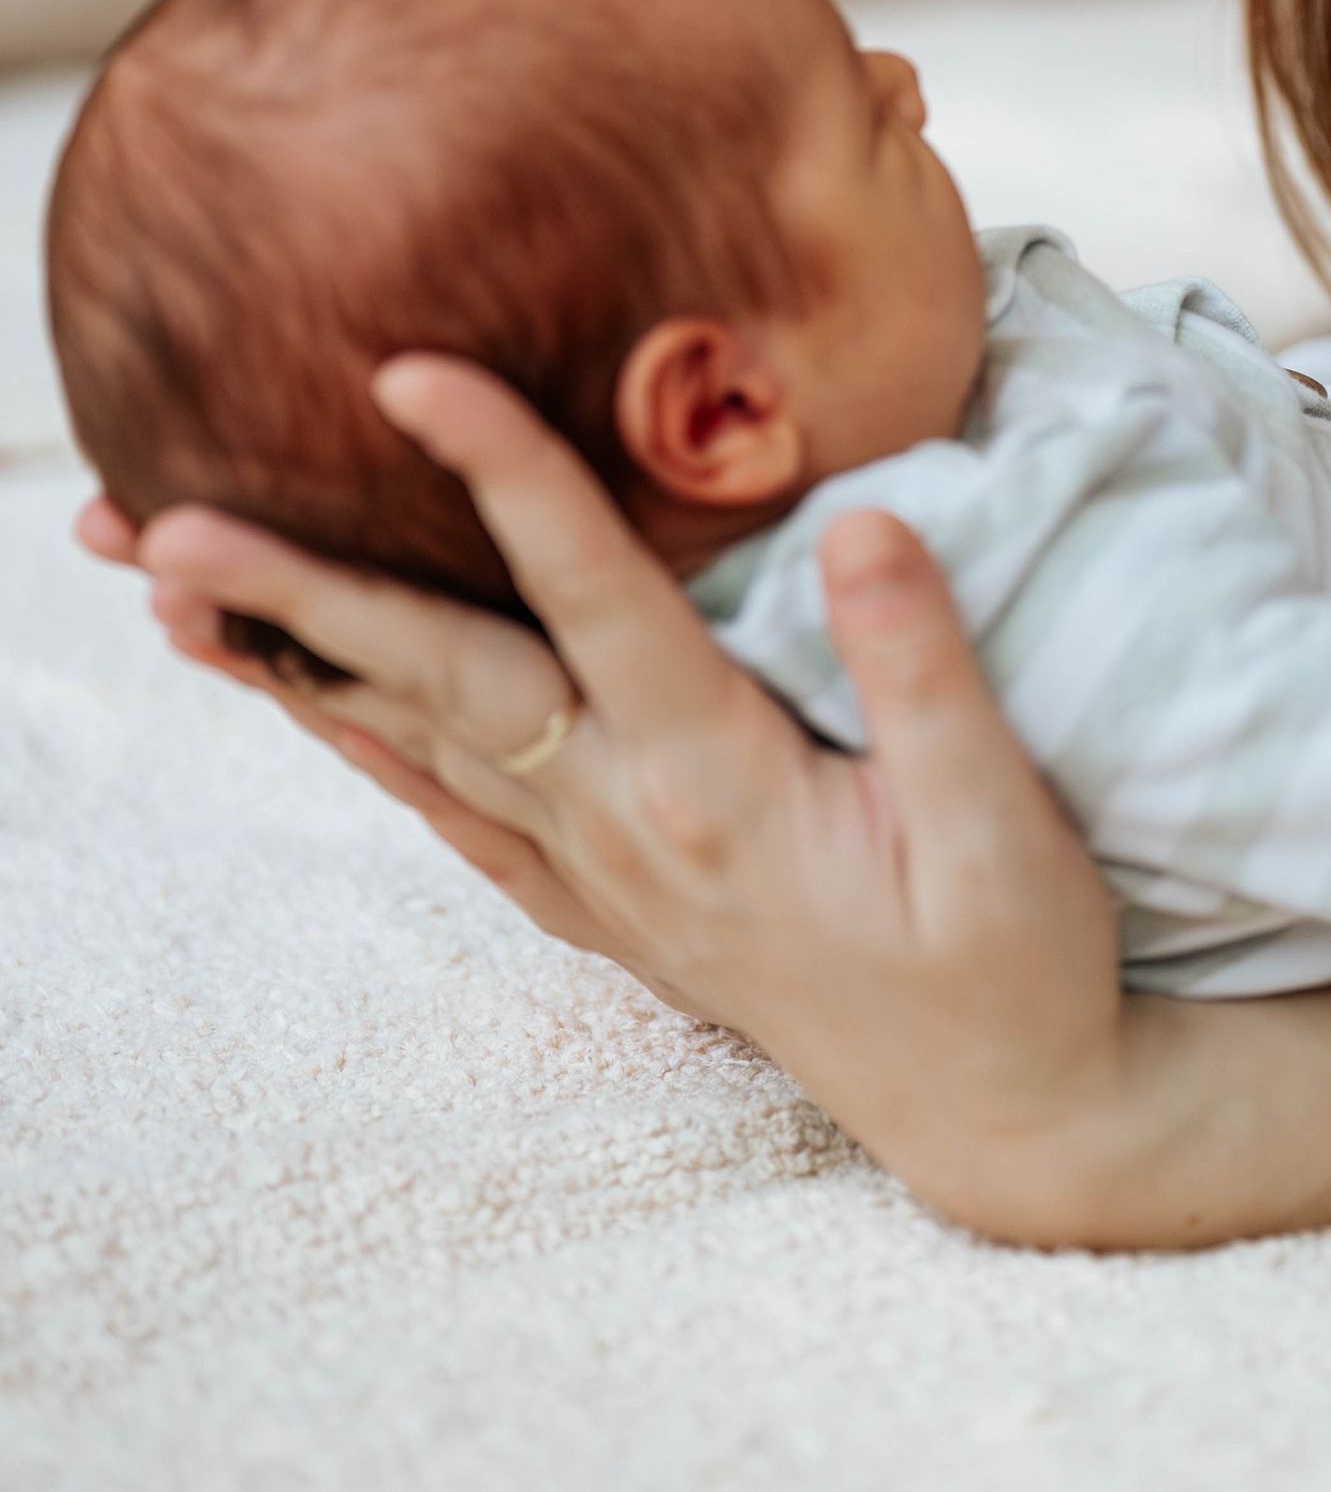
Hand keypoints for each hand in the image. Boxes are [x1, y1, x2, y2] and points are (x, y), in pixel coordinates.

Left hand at [111, 361, 1135, 1231]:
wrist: (1001, 1117)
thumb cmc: (1017, 962)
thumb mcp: (1004, 825)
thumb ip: (924, 669)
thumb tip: (863, 517)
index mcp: (721, 786)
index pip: (590, 598)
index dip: (505, 476)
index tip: (407, 374)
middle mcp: (628, 826)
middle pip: (437, 681)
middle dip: (294, 593)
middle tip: (152, 525)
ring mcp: (602, 874)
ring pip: (414, 743)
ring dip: (287, 659)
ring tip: (160, 583)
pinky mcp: (606, 904)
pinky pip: (449, 809)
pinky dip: (359, 741)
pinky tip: (297, 692)